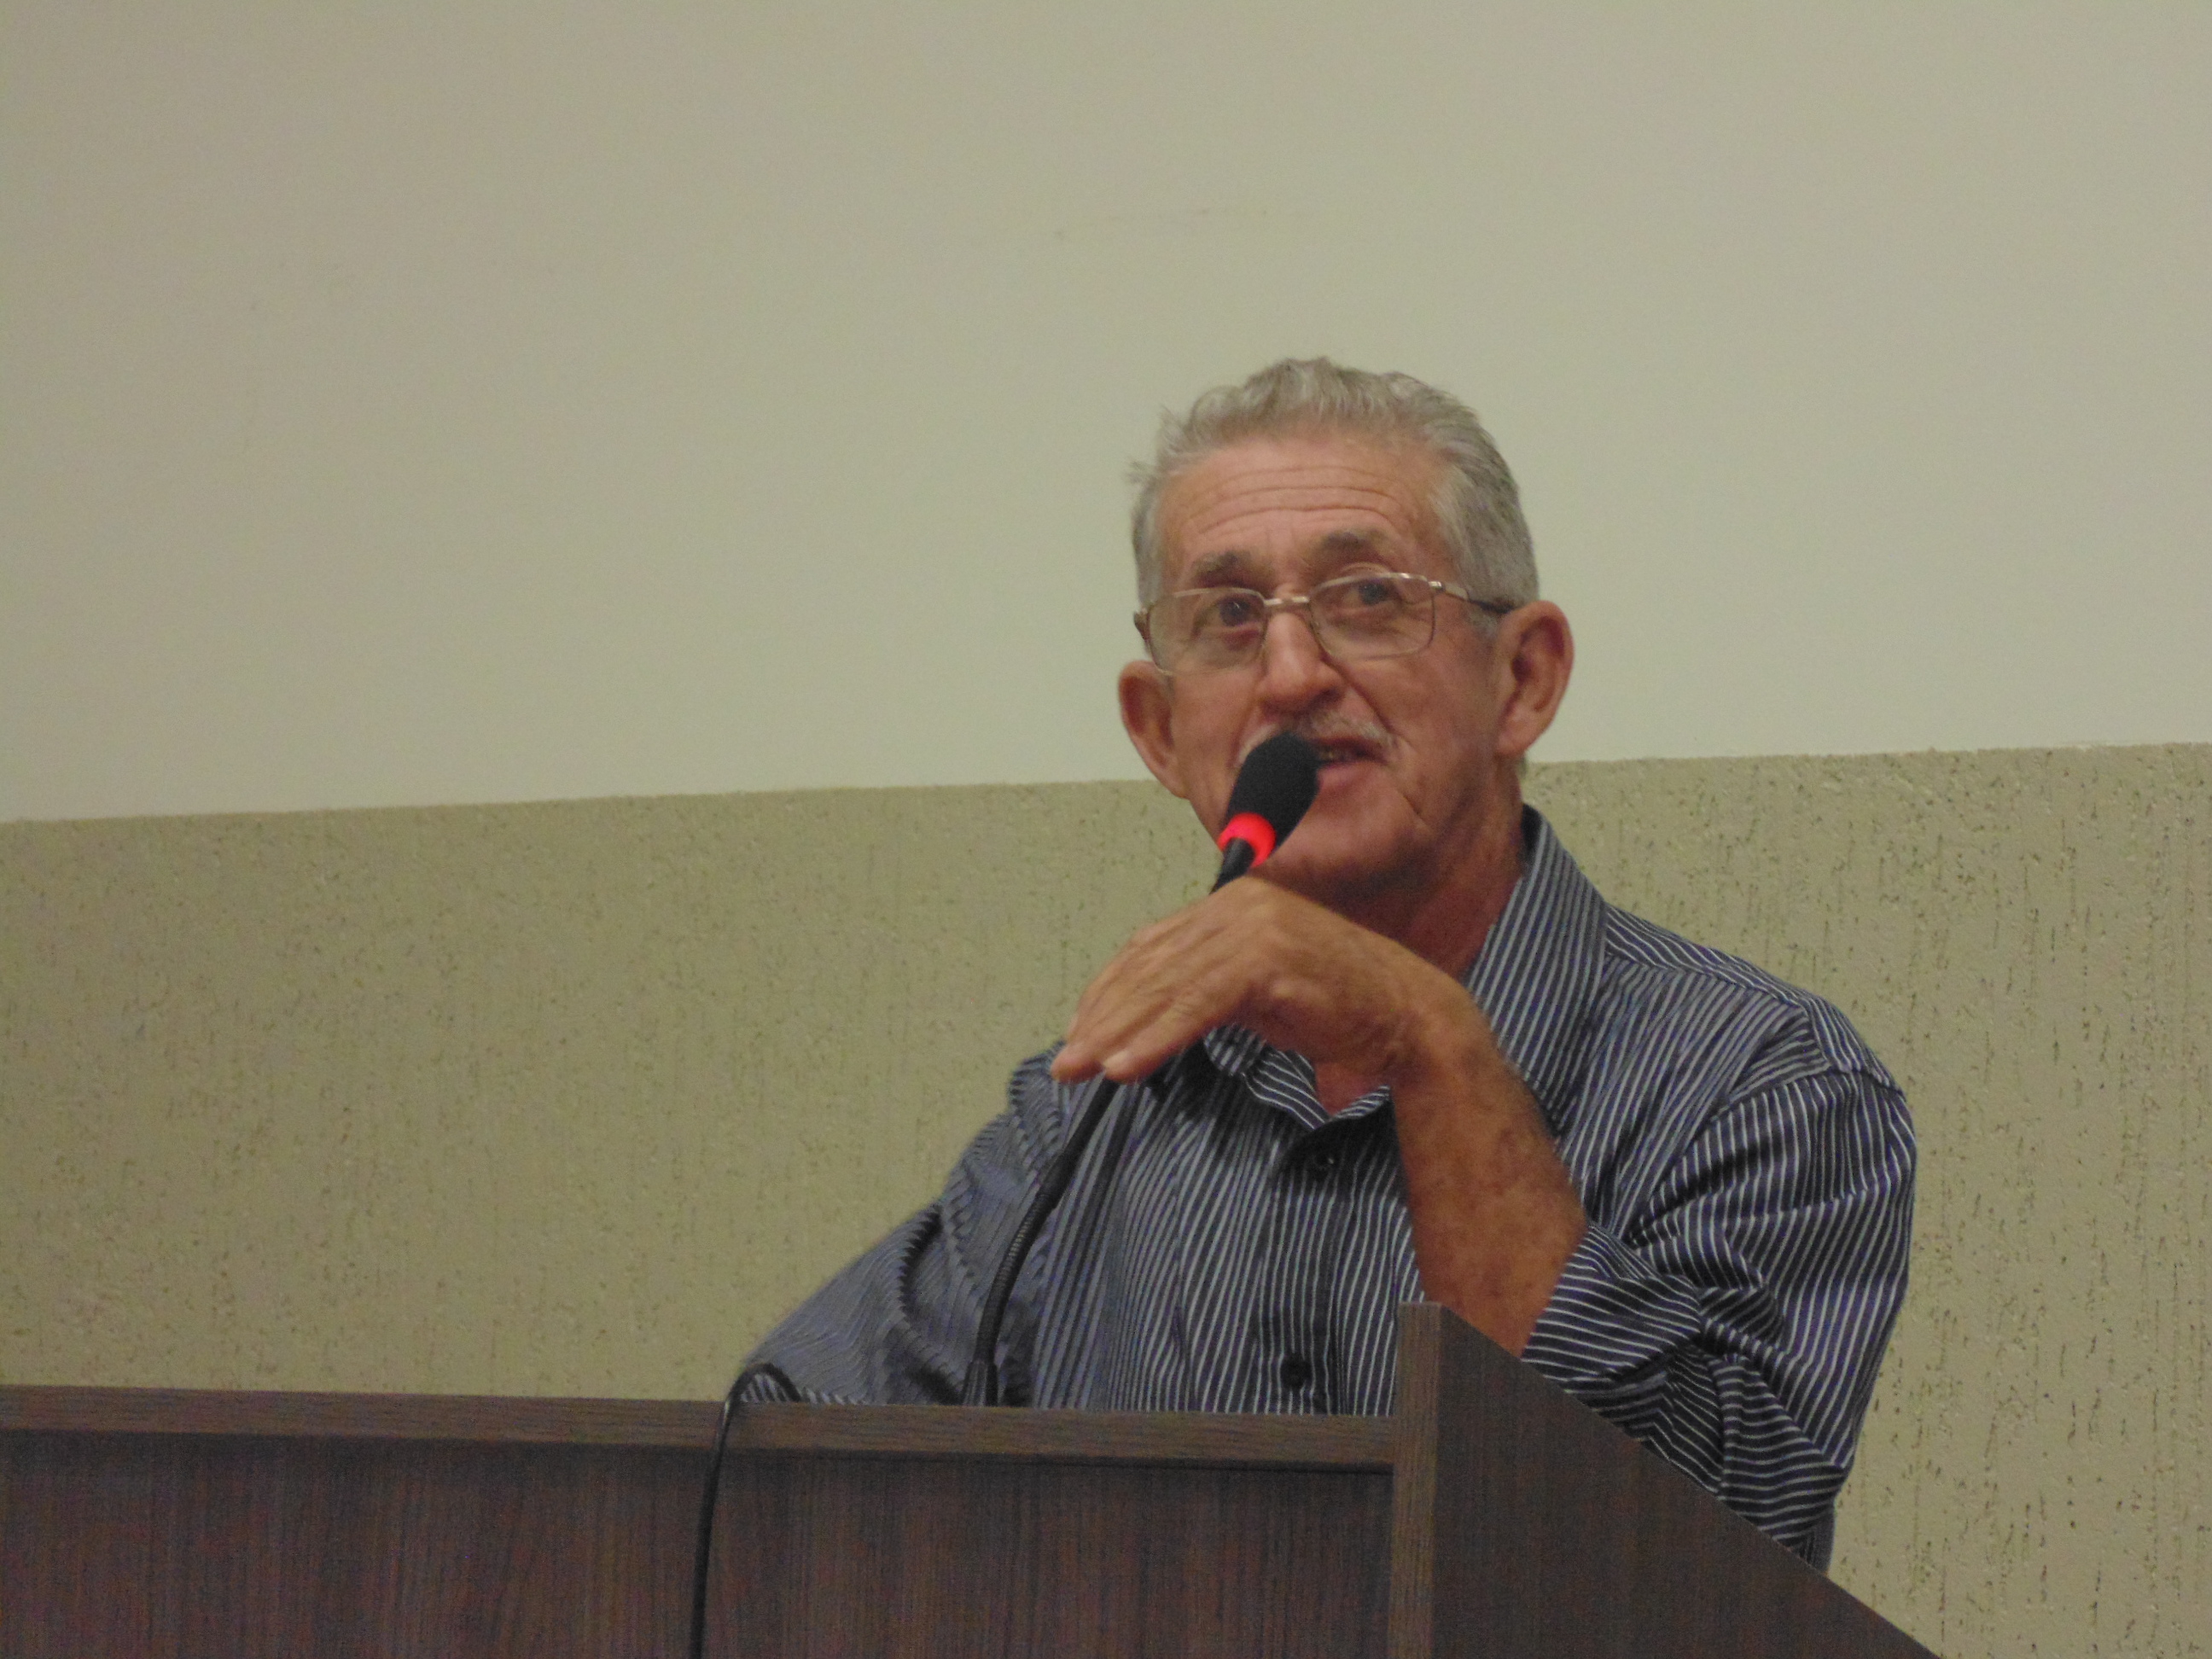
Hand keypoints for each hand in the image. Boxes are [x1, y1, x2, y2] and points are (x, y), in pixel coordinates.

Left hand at [1051, 875, 1586, 1354]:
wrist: (1409, 1016)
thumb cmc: (1338, 1007)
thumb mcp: (1258, 991)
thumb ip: (1207, 989)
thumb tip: (1147, 1016)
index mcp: (1233, 906)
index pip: (1151, 947)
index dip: (1108, 992)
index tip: (1079, 1031)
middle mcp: (1238, 907)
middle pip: (1149, 965)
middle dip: (1101, 1016)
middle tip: (1065, 1061)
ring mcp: (1254, 928)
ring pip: (1165, 985)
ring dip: (1117, 1031)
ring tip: (1082, 1068)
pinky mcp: (1269, 959)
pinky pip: (1196, 1004)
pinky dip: (1156, 1036)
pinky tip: (1126, 1066)